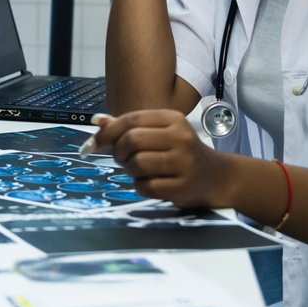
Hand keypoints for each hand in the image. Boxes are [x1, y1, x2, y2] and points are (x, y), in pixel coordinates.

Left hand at [84, 109, 231, 208]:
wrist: (216, 177)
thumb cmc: (180, 152)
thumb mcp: (160, 133)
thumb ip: (129, 126)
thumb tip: (98, 120)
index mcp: (174, 119)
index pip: (131, 120)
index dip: (107, 132)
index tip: (91, 144)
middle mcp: (181, 138)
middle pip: (132, 141)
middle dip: (118, 152)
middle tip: (122, 158)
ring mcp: (184, 163)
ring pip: (137, 164)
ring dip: (130, 170)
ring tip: (139, 170)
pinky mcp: (183, 187)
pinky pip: (146, 186)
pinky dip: (141, 186)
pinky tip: (153, 182)